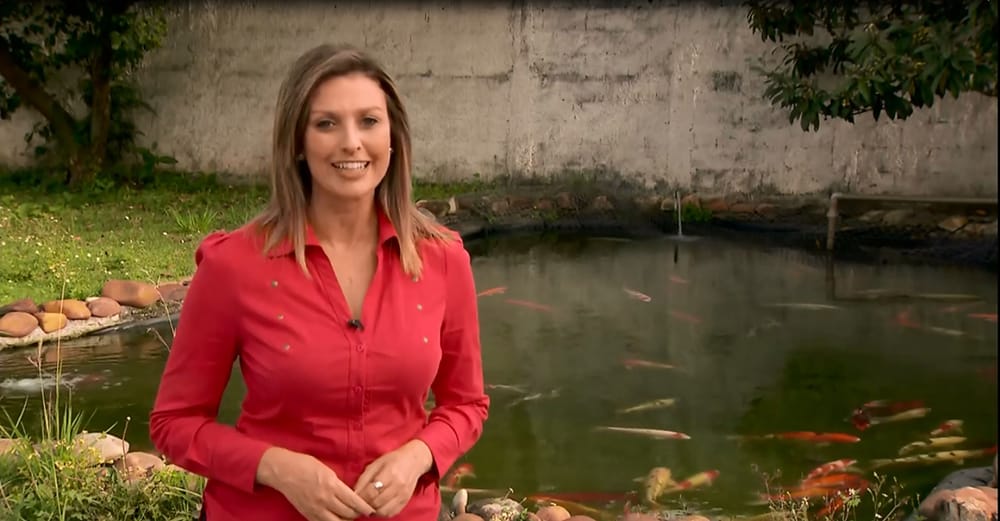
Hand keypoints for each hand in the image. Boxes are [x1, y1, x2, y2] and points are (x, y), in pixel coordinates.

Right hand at [257, 447, 376, 520]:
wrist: (283, 471)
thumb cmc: (305, 465)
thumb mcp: (327, 470)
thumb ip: (338, 484)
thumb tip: (351, 494)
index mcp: (331, 485)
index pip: (353, 501)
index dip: (364, 508)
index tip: (371, 510)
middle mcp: (324, 500)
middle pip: (347, 514)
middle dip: (357, 514)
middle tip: (362, 512)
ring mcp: (315, 509)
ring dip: (346, 520)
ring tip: (350, 516)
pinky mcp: (307, 515)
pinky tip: (336, 519)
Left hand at [354, 440, 433, 517]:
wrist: (414, 461)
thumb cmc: (393, 460)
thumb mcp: (376, 464)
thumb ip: (364, 479)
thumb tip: (354, 494)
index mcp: (390, 473)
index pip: (371, 492)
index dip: (360, 497)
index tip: (355, 497)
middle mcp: (398, 486)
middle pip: (376, 503)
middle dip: (365, 505)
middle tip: (360, 502)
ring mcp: (403, 495)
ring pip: (383, 511)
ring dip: (373, 510)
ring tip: (369, 504)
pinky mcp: (405, 501)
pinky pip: (391, 513)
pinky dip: (382, 512)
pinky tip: (378, 506)